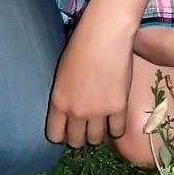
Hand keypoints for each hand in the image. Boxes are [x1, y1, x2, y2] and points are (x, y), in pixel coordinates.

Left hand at [45, 7, 134, 148]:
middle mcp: (76, 111)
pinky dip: (116, 128)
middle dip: (80, 136)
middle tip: (85, 126)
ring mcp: (98, 111)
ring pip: (96, 140)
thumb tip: (68, 113)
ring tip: (100, 123)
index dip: (62, 134)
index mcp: (58, 101)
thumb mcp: (62, 73)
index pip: (55, 135)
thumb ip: (64, 96)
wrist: (105, 34)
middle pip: (76, 141)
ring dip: (98, 134)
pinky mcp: (118, 108)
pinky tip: (115, 119)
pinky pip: (117, 131)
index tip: (67, 129)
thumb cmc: (81, 45)